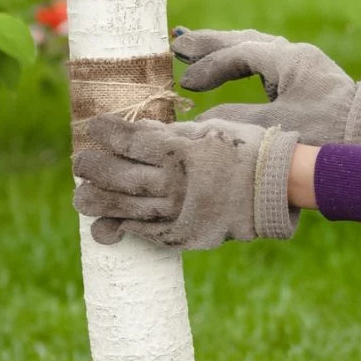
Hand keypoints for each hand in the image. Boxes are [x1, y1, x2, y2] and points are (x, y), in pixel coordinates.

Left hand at [72, 115, 300, 249]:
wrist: (281, 186)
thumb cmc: (248, 149)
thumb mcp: (212, 129)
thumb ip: (173, 133)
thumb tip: (139, 132)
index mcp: (180, 150)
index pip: (130, 140)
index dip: (106, 132)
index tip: (93, 127)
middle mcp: (174, 182)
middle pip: (119, 175)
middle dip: (92, 168)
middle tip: (80, 163)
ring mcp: (178, 211)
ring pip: (125, 208)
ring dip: (98, 203)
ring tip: (82, 198)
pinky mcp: (186, 233)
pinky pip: (148, 232)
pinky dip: (125, 228)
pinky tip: (110, 225)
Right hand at [171, 28, 360, 145]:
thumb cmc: (328, 132)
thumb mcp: (277, 126)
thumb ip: (236, 119)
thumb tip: (200, 121)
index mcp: (291, 59)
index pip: (241, 53)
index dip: (210, 66)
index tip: (186, 83)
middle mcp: (297, 54)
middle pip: (246, 40)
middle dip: (210, 42)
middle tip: (176, 42)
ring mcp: (302, 64)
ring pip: (256, 47)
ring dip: (225, 48)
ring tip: (194, 47)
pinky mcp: (305, 77)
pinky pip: (266, 61)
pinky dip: (242, 61)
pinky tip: (228, 66)